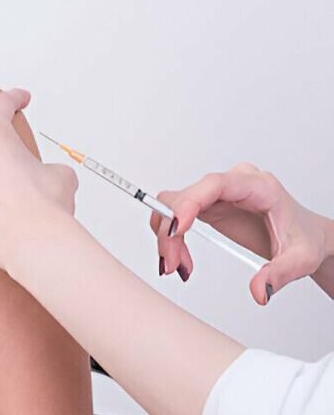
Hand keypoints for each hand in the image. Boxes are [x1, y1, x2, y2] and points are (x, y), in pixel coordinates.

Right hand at [151, 162, 333, 304]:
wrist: (306, 236)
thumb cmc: (304, 238)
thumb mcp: (300, 259)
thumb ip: (279, 274)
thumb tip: (258, 291)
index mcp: (258, 187)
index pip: (214, 184)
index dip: (189, 203)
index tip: (178, 230)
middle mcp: (233, 184)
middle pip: (185, 197)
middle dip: (172, 232)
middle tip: (172, 265)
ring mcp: (218, 194)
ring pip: (173, 205)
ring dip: (168, 236)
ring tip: (178, 266)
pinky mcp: (208, 205)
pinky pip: (176, 214)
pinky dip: (172, 238)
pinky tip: (181, 259)